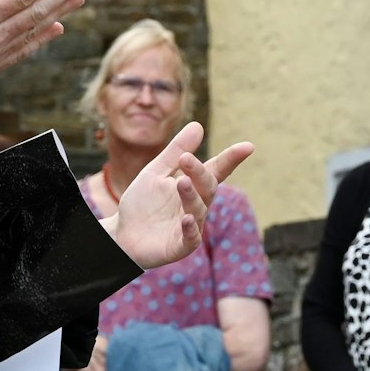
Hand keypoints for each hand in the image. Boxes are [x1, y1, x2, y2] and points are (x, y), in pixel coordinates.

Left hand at [104, 123, 253, 268]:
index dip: (231, 159)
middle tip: (186, 160)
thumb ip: (176, 152)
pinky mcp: (180, 245)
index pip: (215, 170)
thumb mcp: (155, 172)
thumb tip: (198, 125)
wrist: (122, 234)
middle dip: (199, 173)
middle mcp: (196, 204)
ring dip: (191, 195)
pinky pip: (191, 237)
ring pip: (198, 209)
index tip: (247, 146)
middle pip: (207, 187)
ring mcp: (190, 226)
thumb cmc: (142, 203)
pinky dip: (190, 228)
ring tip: (181, 182)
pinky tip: (185, 218)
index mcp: (193, 185)